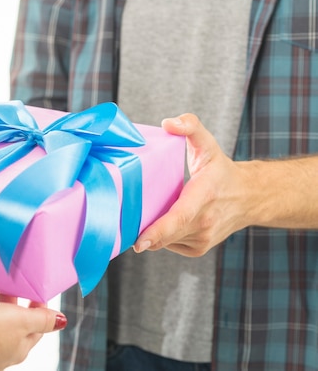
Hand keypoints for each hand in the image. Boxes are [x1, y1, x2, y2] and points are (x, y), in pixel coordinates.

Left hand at [133, 113, 252, 256]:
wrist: (249, 197)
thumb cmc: (221, 170)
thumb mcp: (207, 143)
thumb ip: (190, 127)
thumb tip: (168, 123)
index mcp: (204, 196)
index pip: (178, 218)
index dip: (157, 231)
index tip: (138, 242)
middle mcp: (204, 222)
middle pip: (165, 233)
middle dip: (141, 230)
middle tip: (122, 220)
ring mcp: (202, 239)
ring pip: (164, 241)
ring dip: (151, 231)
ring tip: (147, 212)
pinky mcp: (198, 249)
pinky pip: (169, 244)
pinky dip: (161, 235)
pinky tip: (163, 220)